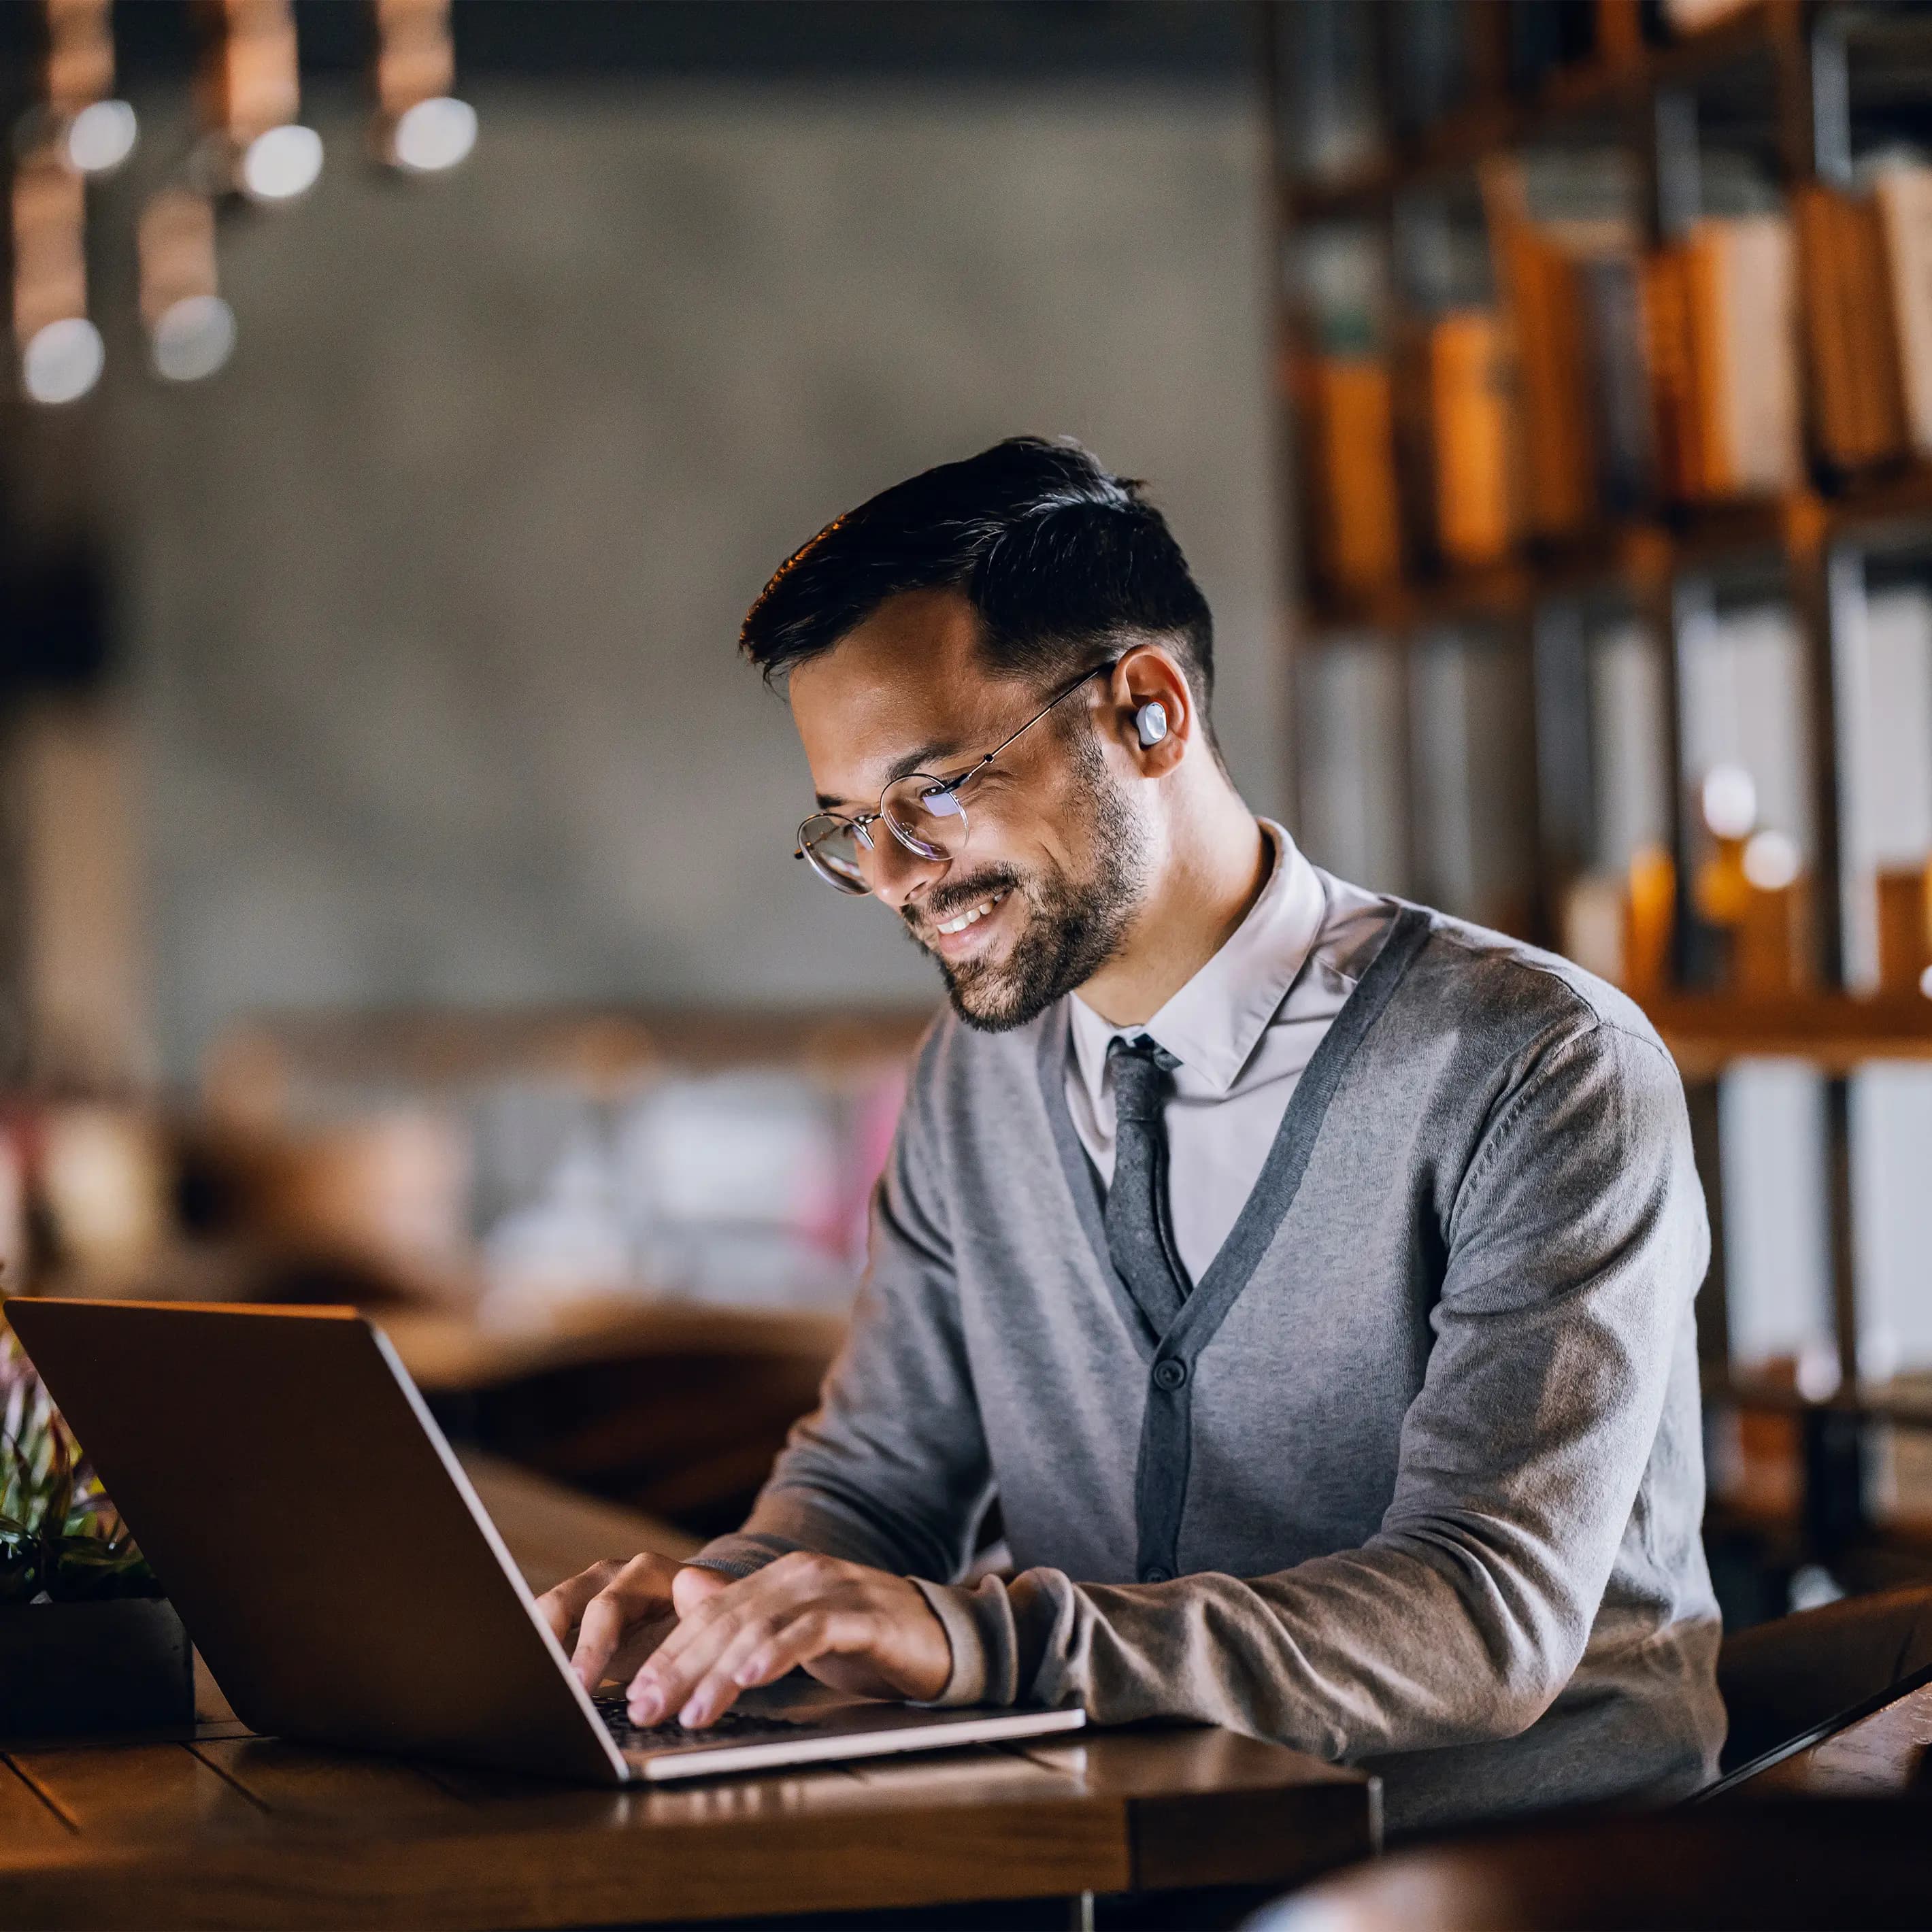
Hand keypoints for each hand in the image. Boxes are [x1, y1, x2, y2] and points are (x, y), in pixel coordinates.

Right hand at [535, 1553, 730, 1690]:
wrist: (692, 1605)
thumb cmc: (699, 1616)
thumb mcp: (705, 1616)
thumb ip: (701, 1613)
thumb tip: (700, 1616)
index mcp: (645, 1573)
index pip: (608, 1606)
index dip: (592, 1647)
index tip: (579, 1684)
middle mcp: (609, 1575)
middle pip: (563, 1603)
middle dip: (548, 1645)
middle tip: (545, 1686)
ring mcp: (585, 1591)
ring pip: (544, 1612)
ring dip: (535, 1645)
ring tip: (530, 1683)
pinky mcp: (571, 1614)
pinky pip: (542, 1628)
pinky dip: (536, 1652)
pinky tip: (532, 1680)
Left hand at [625, 1550, 951, 1728]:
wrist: (950, 1637)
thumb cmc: (870, 1643)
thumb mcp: (800, 1632)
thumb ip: (746, 1615)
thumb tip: (683, 1591)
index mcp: (780, 1578)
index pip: (710, 1615)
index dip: (669, 1654)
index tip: (634, 1696)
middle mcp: (802, 1575)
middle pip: (726, 1621)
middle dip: (680, 1668)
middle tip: (645, 1708)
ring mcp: (834, 1591)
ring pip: (761, 1628)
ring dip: (719, 1672)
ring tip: (689, 1711)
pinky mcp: (865, 1616)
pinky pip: (813, 1631)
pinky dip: (778, 1653)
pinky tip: (751, 1678)